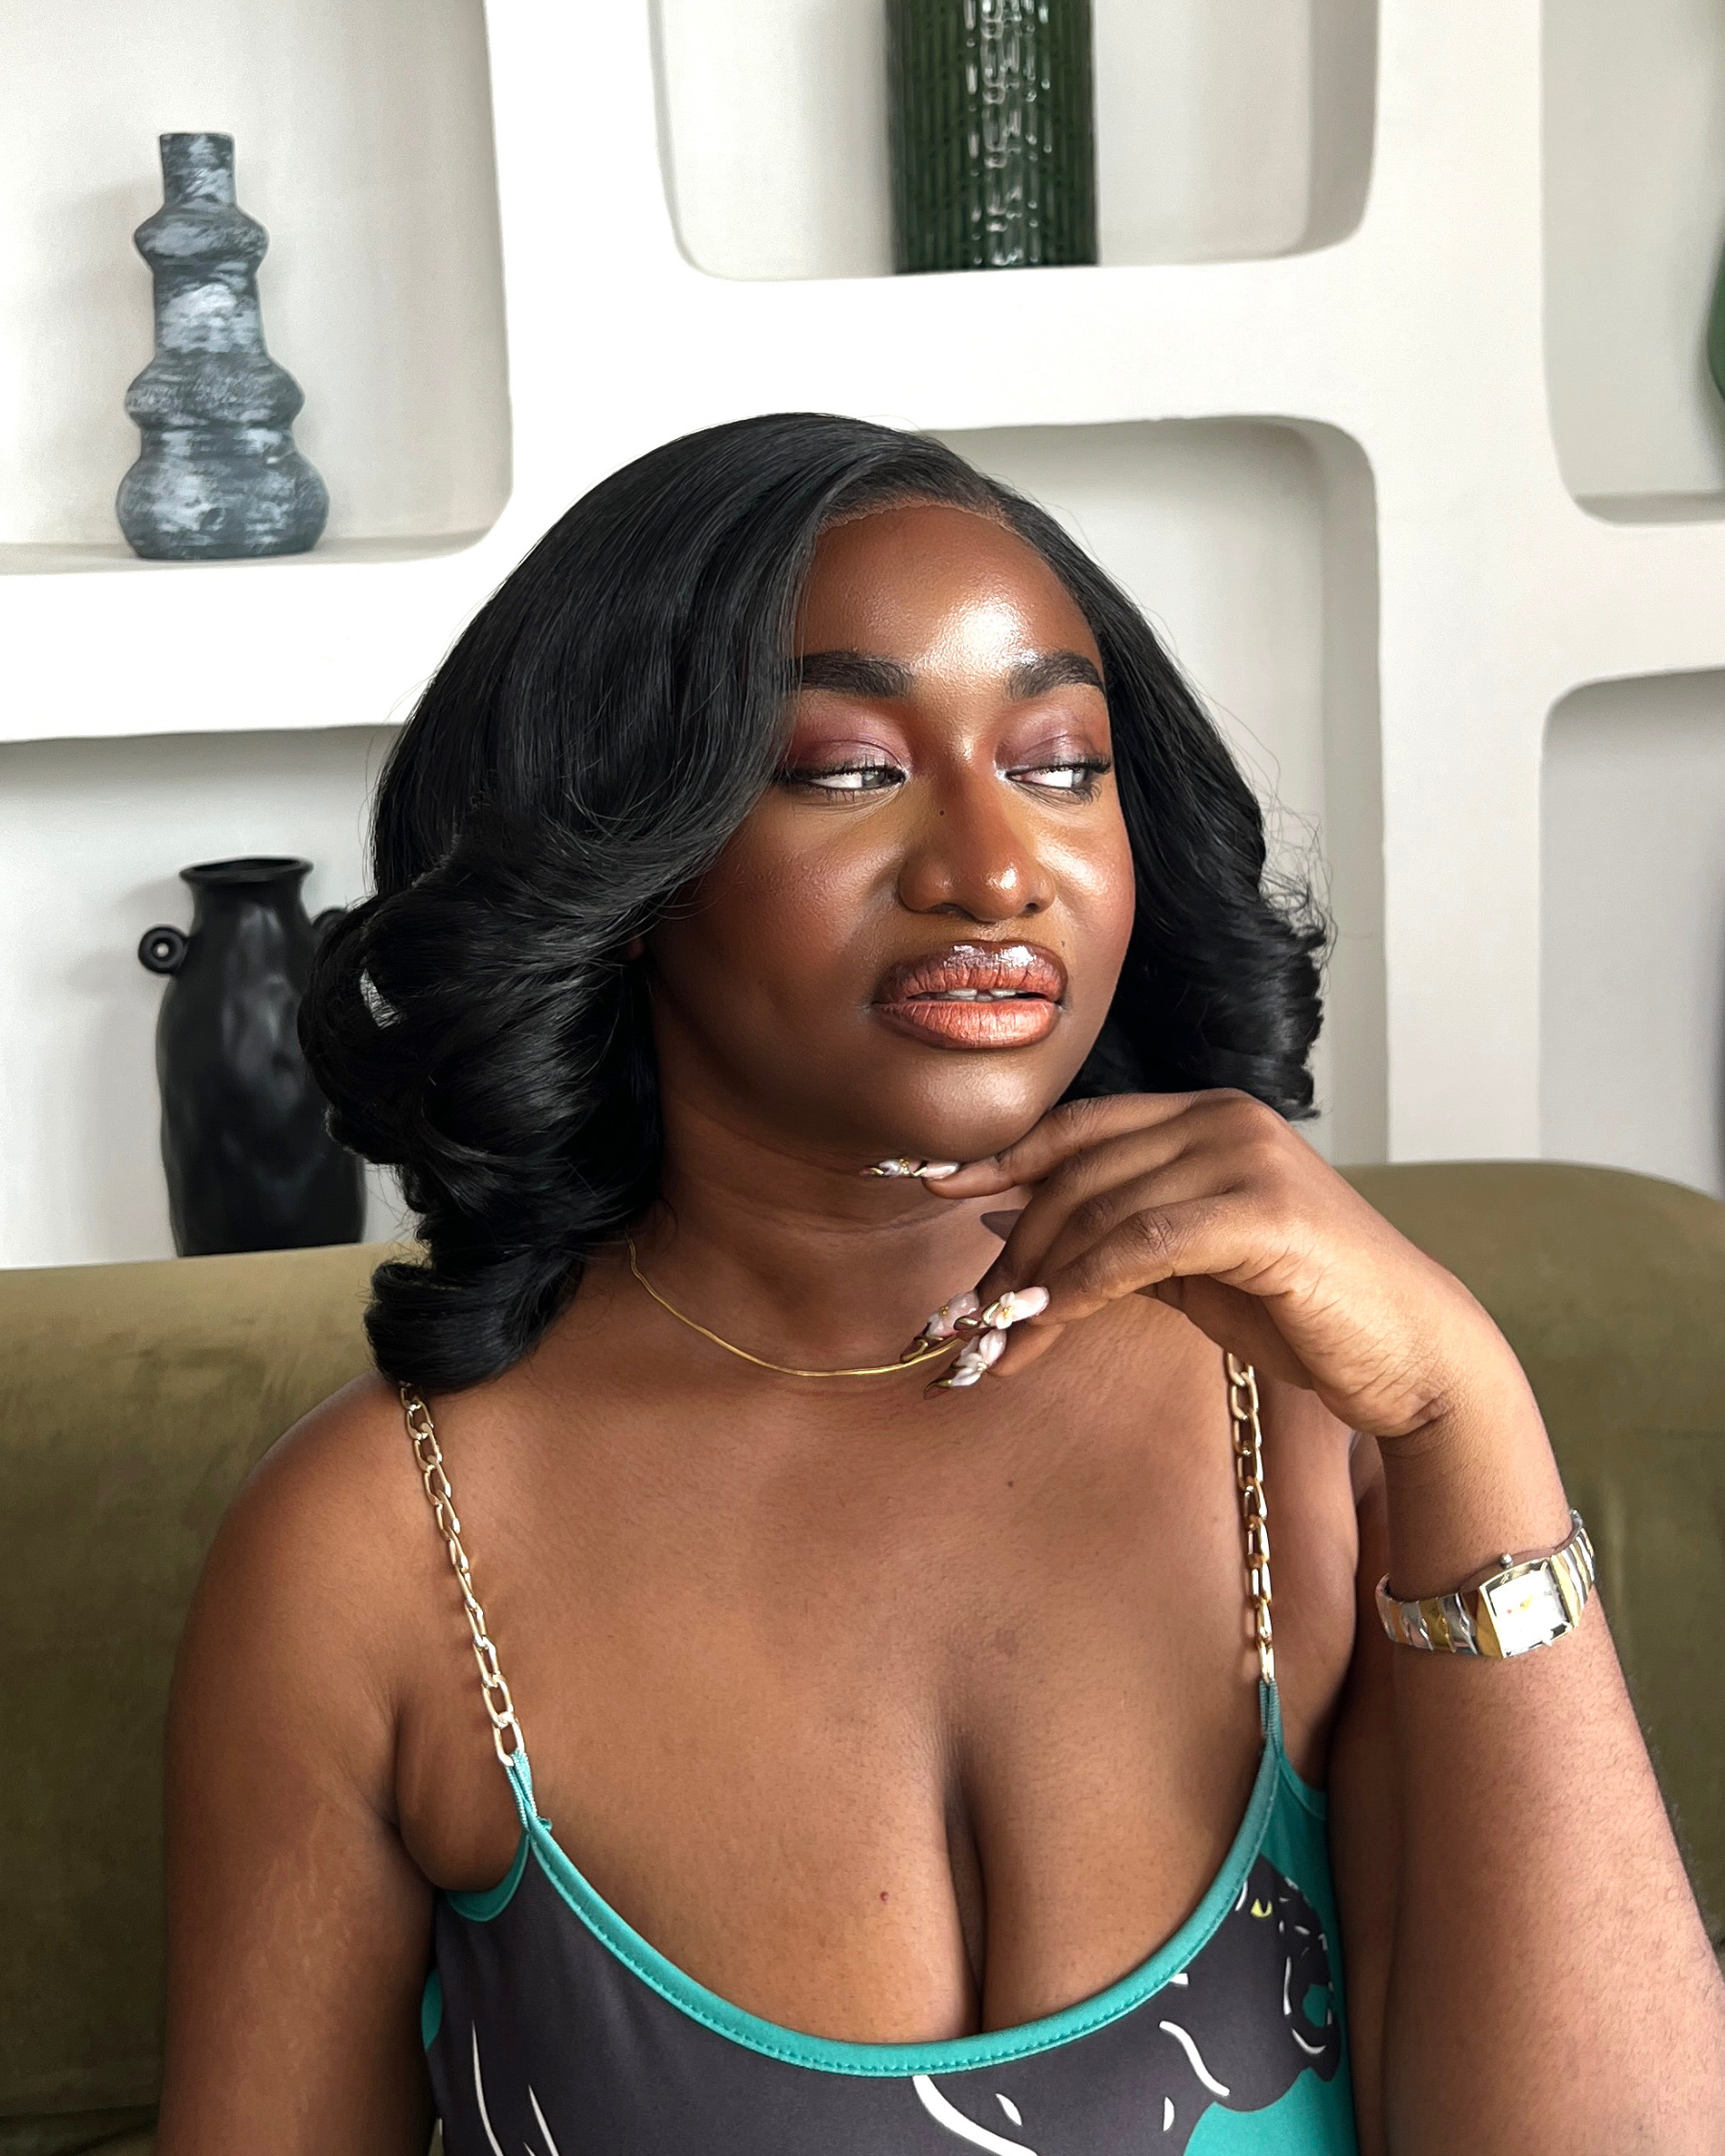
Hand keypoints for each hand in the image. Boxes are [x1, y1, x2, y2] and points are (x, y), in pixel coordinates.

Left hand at [926, 1091, 1516, 1442]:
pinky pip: (1136, 1249)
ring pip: (1098, 1211)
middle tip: (966, 1318)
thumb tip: (1007, 1222)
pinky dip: (1077, 1290)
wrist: (1411, 1351)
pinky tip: (1043, 1330)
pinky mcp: (1263, 1212)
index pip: (1080, 1126)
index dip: (1002, 1157)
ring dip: (1031, 1283)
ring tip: (992, 1341)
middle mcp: (1223, 1119)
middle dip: (1010, 1248)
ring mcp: (1246, 1158)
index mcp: (1205, 1115)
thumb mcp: (1192, 1263)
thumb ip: (1115, 1234)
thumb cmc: (1302, 1309)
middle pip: (1078, 1172)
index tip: (933, 1188)